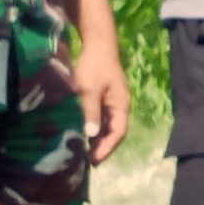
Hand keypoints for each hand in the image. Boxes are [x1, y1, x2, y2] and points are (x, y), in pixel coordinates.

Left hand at [71, 38, 130, 164]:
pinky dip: (93, 129)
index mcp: (121, 105)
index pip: (119, 132)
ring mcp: (111, 102)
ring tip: (83, 152)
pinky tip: (82, 134)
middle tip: (87, 161)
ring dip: (97, 139)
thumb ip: (91, 111)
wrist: (97, 43)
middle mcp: (119, 106)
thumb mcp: (90, 89)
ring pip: (107, 126)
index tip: (94, 159)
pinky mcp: (103, 98)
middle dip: (102, 147)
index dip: (108, 147)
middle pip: (114, 132)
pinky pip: (101, 118)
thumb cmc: (94, 65)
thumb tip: (92, 134)